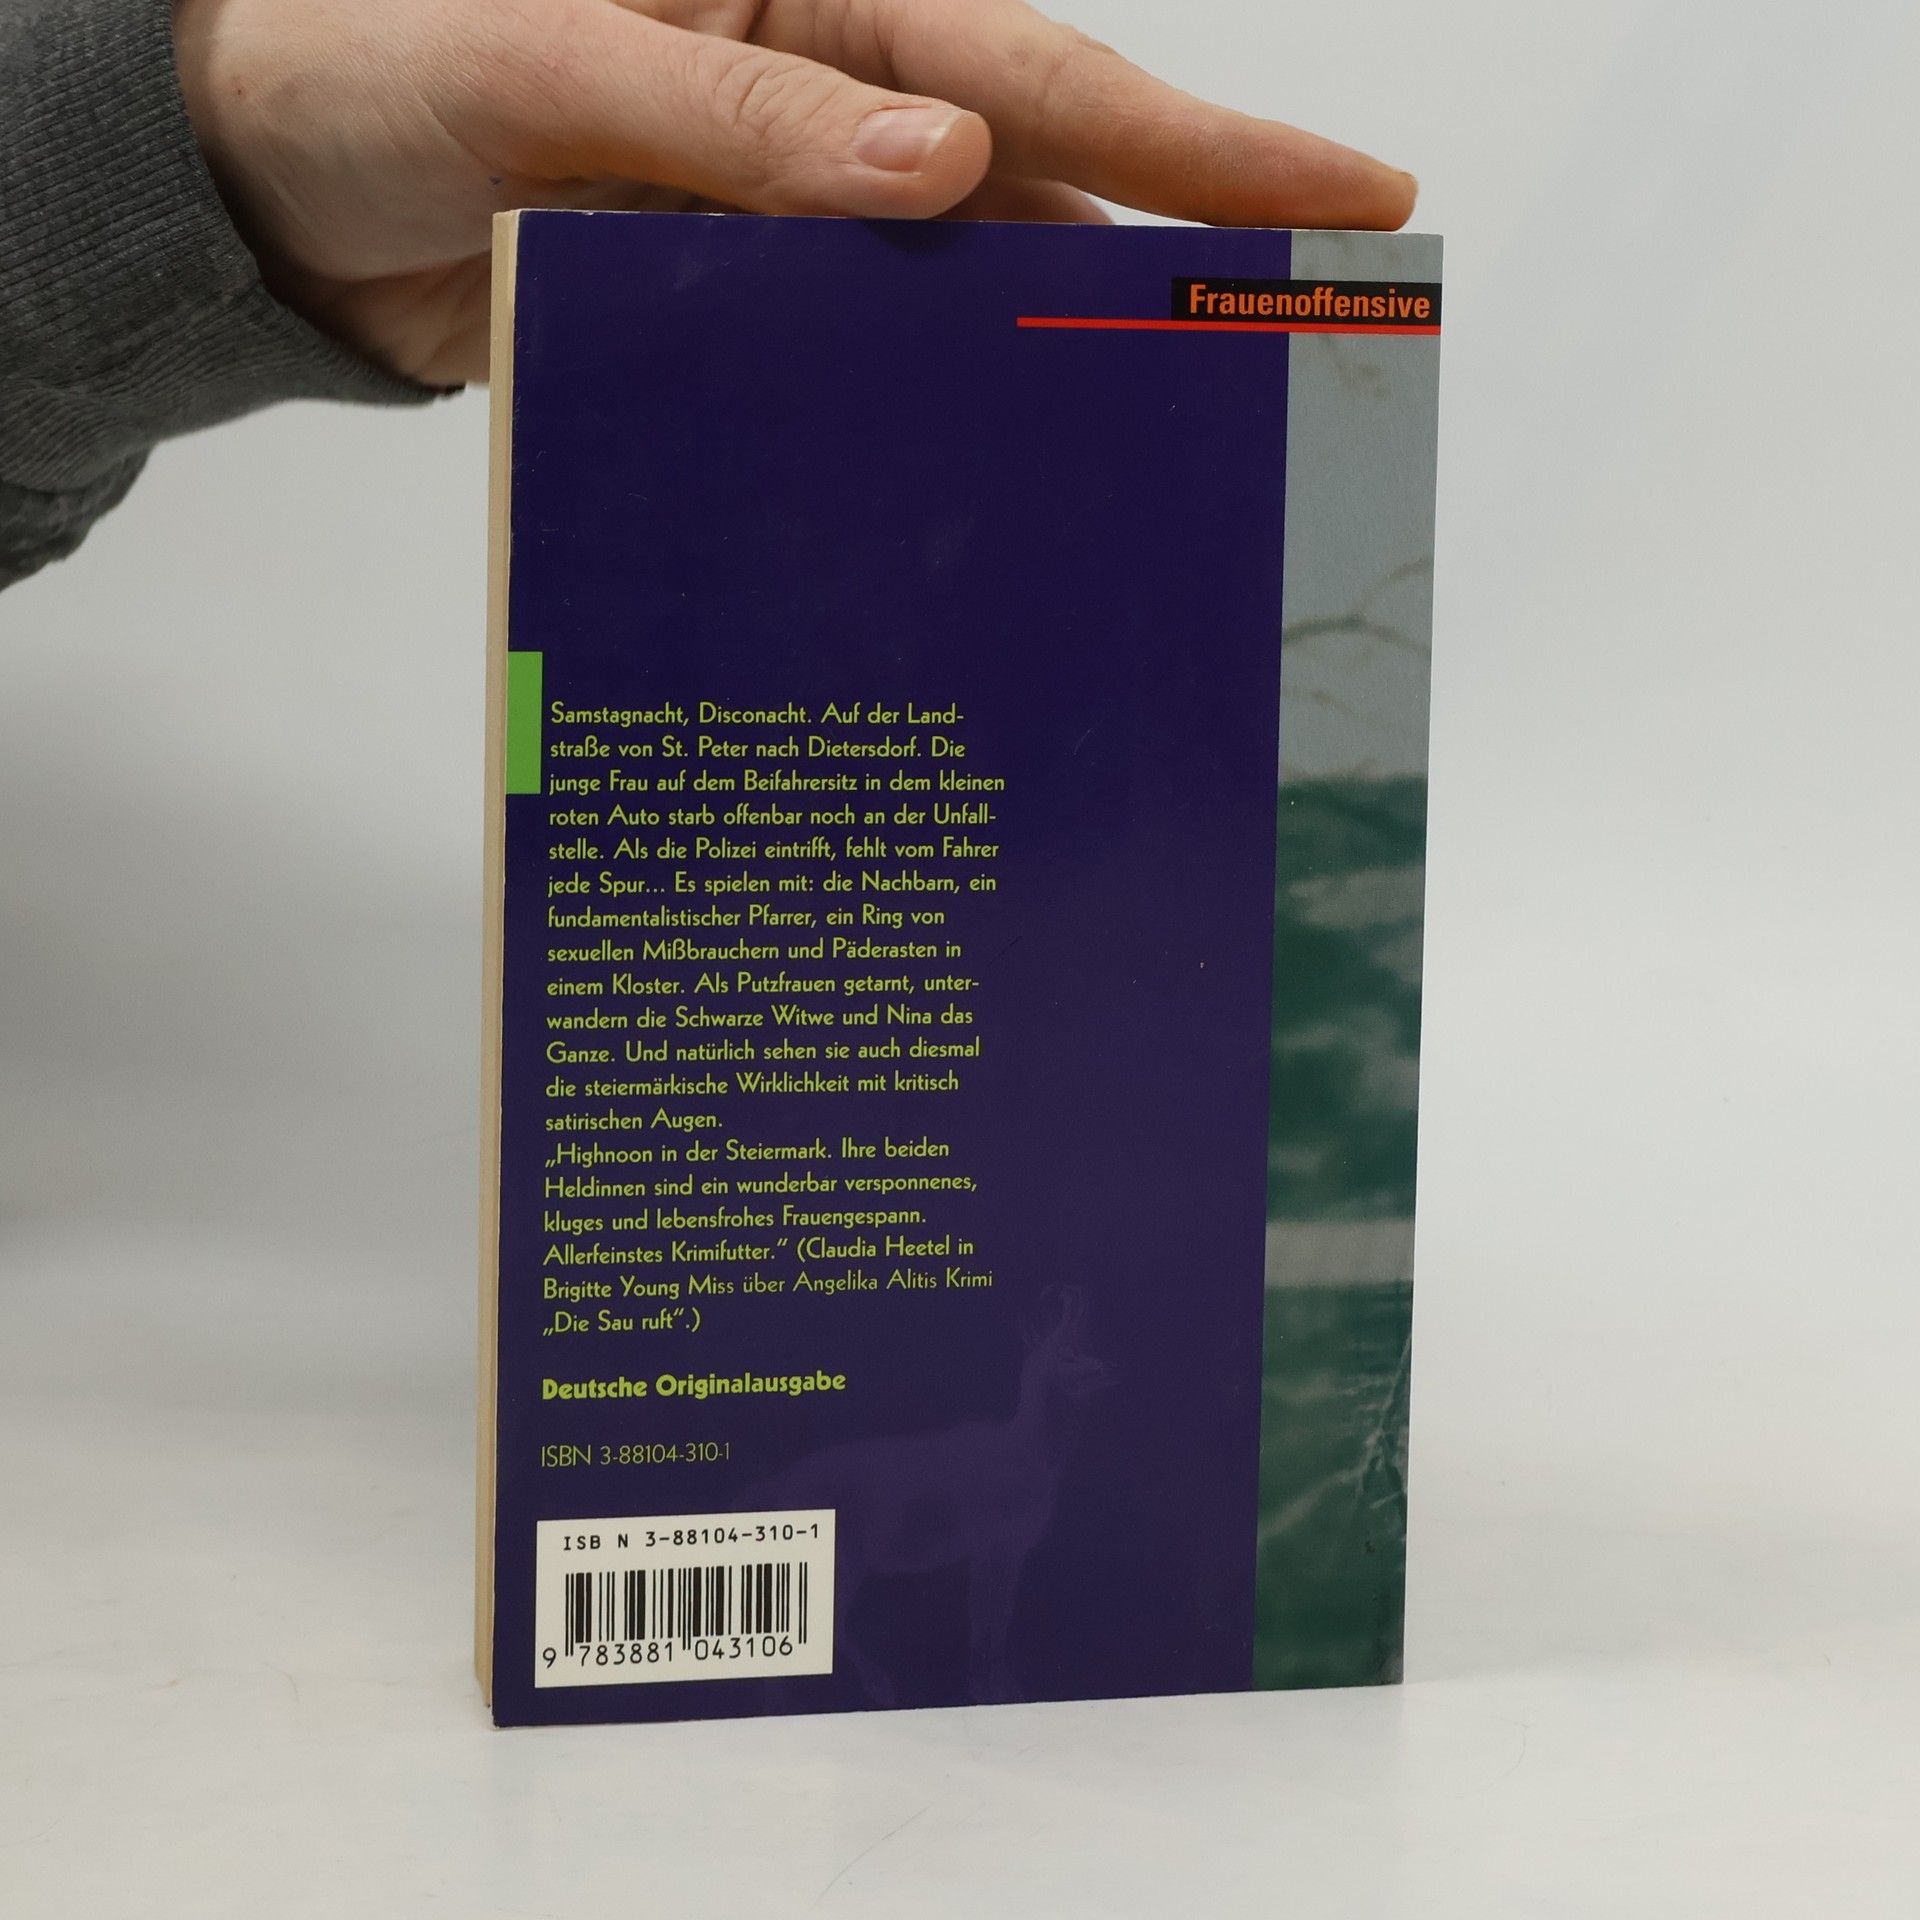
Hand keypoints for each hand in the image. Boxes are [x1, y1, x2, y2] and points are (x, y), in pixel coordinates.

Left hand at [174, 0, 1416, 385]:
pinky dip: (915, 417)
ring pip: (959, 292)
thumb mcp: (538, 58)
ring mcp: (787, 214)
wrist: (268, 183)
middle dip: (1167, 262)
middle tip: (1296, 352)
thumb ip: (731, 109)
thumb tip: (941, 165)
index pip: (1036, 64)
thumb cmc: (369, 58)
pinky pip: (858, 363)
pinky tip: (974, 480)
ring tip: (1167, 450)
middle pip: (1037, 185)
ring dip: (1045, 362)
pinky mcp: (741, 307)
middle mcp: (821, 97)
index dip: (1203, 136)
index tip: (1351, 192)